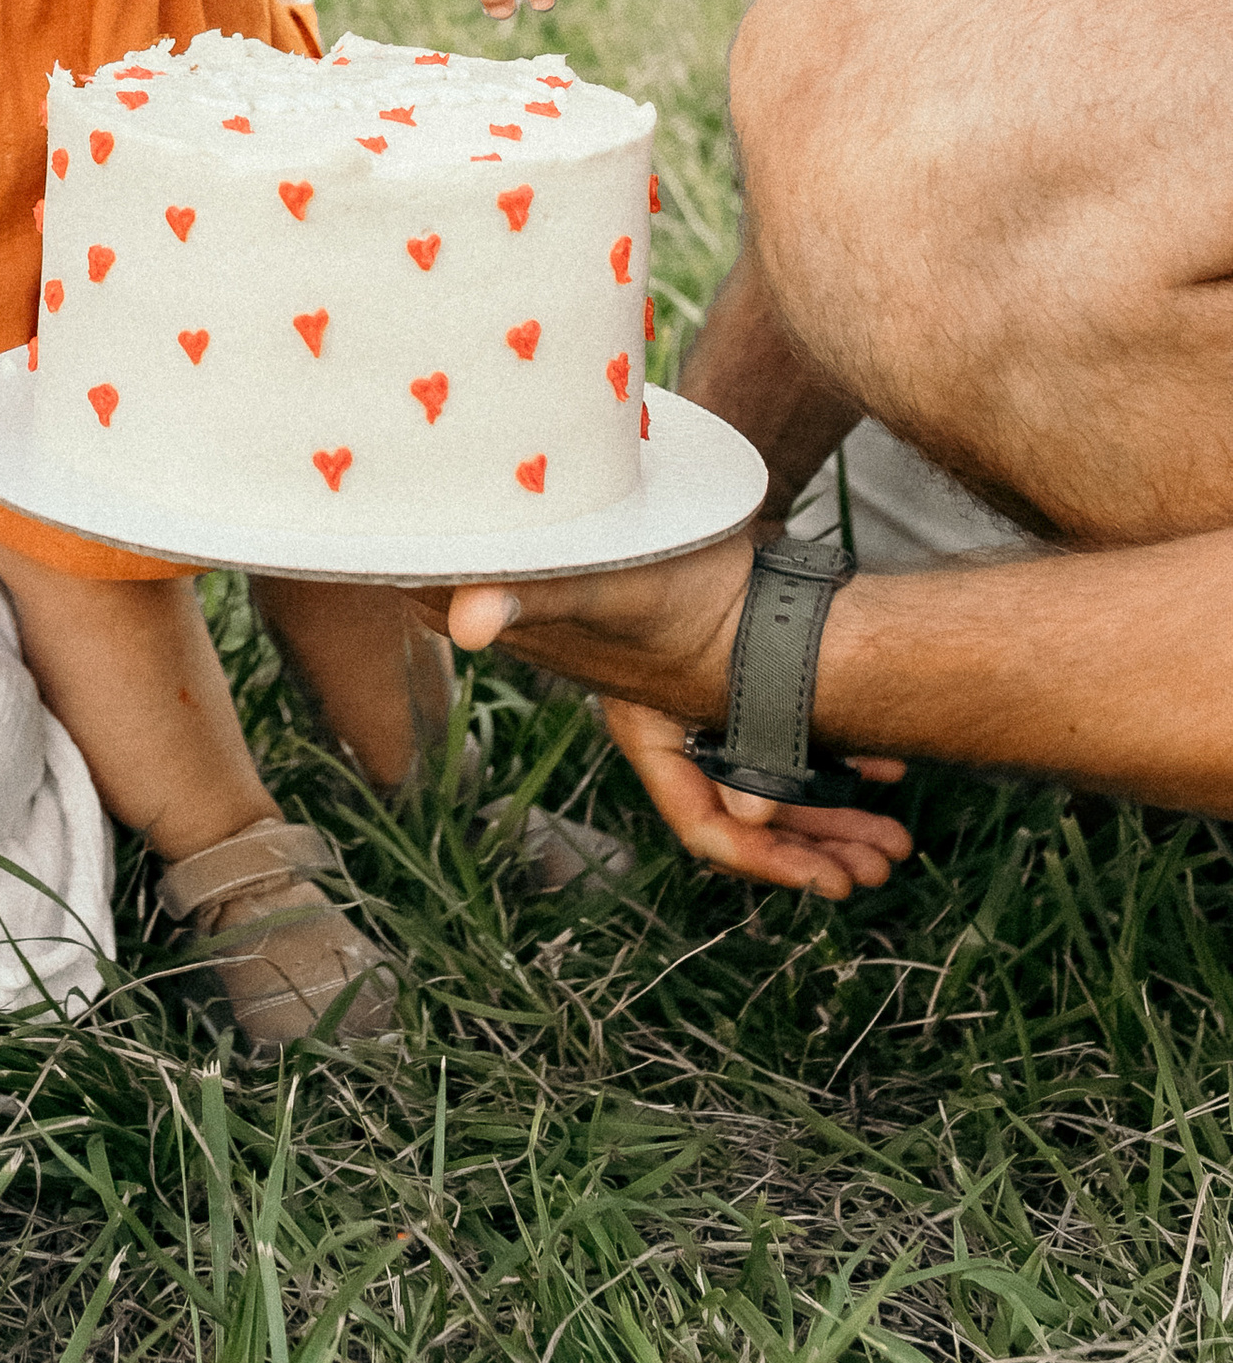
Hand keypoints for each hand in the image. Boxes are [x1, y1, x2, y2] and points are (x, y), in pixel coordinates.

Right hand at [419, 536, 913, 900]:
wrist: (661, 482)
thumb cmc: (627, 530)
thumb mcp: (592, 571)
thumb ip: (528, 596)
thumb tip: (464, 621)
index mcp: (645, 722)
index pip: (700, 818)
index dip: (764, 857)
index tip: (827, 880)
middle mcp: (679, 723)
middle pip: (752, 815)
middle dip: (817, 848)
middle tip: (884, 867)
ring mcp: (714, 699)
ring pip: (781, 785)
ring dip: (837, 819)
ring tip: (897, 843)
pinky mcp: (747, 671)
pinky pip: (797, 738)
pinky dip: (842, 760)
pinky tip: (888, 768)